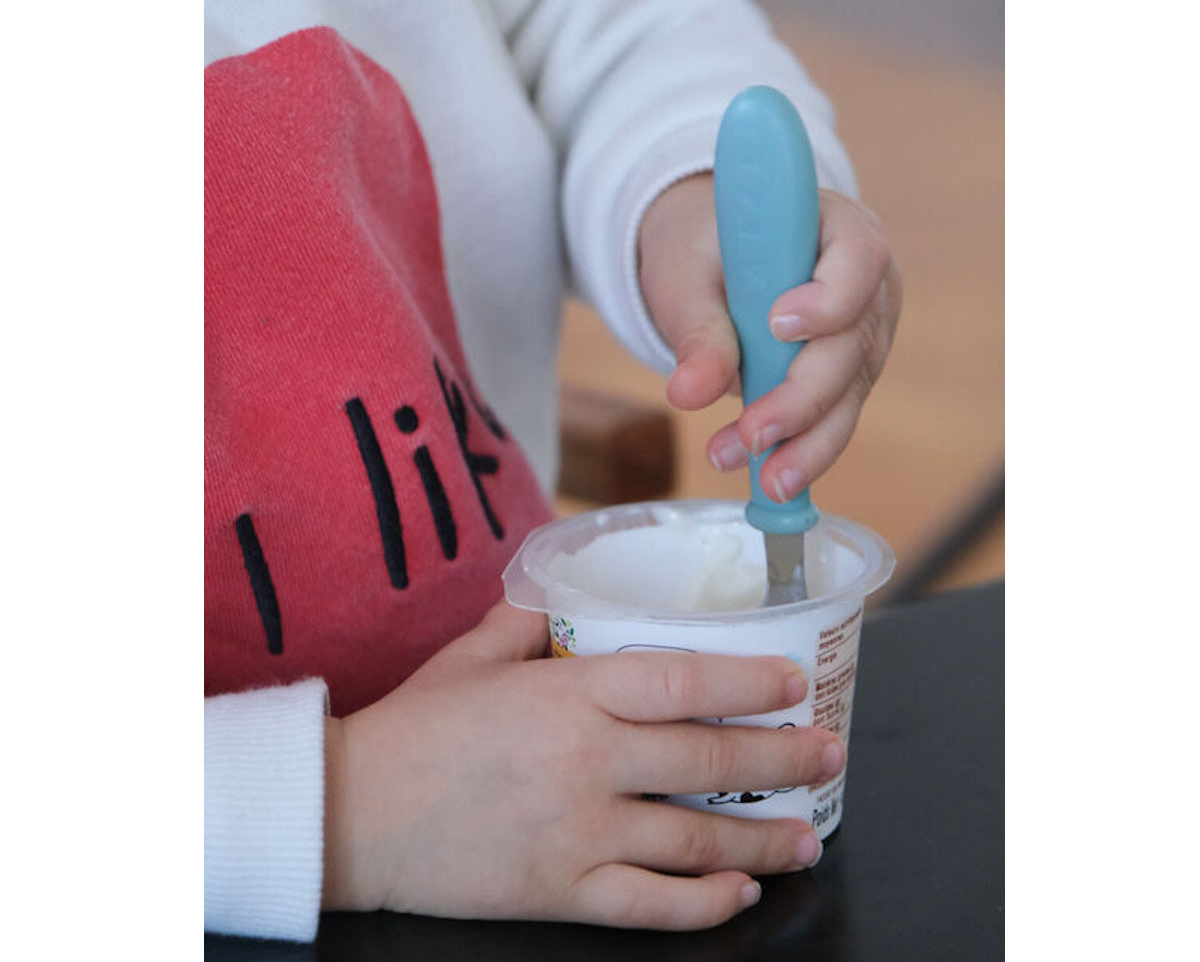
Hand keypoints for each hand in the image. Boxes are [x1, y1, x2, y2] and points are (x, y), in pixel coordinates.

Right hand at [322, 599, 844, 929]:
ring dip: (763, 842)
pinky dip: (701, 905)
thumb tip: (565, 596)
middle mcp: (587, 762)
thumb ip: (528, 620)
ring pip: (694, 842)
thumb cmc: (414, 724)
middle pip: (709, 763)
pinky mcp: (558, 891)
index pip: (683, 682)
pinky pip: (648, 905)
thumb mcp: (473, 655)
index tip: (793, 683)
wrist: (350, 811)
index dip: (749, 682)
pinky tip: (737, 896)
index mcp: (569, 694)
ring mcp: (577, 833)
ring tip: (808, 838)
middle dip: (783, 760)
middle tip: (828, 755)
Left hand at [638, 174, 900, 500]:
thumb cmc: (702, 250)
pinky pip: (832, 419)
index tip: (778, 325)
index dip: (829, 297)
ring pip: (849, 396)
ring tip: (763, 482)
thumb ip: (696, 328)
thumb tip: (690, 394)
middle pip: (853, 343)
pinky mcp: (847, 379)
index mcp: (838, 229)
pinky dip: (799, 450)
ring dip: (804, 443)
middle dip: (804, 398)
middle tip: (753, 435)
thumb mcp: (687, 276)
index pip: (860, 256)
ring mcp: (863, 336)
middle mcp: (867, 285)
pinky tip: (769, 479)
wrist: (708, 262)